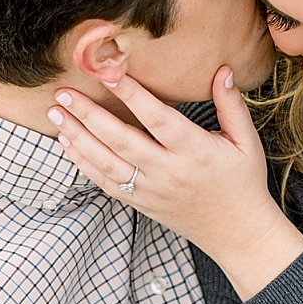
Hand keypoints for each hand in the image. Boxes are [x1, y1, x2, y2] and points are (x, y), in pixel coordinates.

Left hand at [50, 67, 302, 298]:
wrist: (237, 233)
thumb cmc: (243, 183)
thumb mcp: (247, 142)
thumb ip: (232, 105)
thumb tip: (223, 70)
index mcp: (196, 152)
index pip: (159, 120)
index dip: (133, 96)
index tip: (109, 73)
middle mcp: (170, 172)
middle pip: (122, 140)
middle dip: (89, 115)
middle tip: (64, 92)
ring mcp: (151, 191)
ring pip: (107, 163)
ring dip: (77, 138)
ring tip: (56, 114)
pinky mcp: (141, 204)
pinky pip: (106, 184)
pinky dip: (83, 164)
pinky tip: (67, 144)